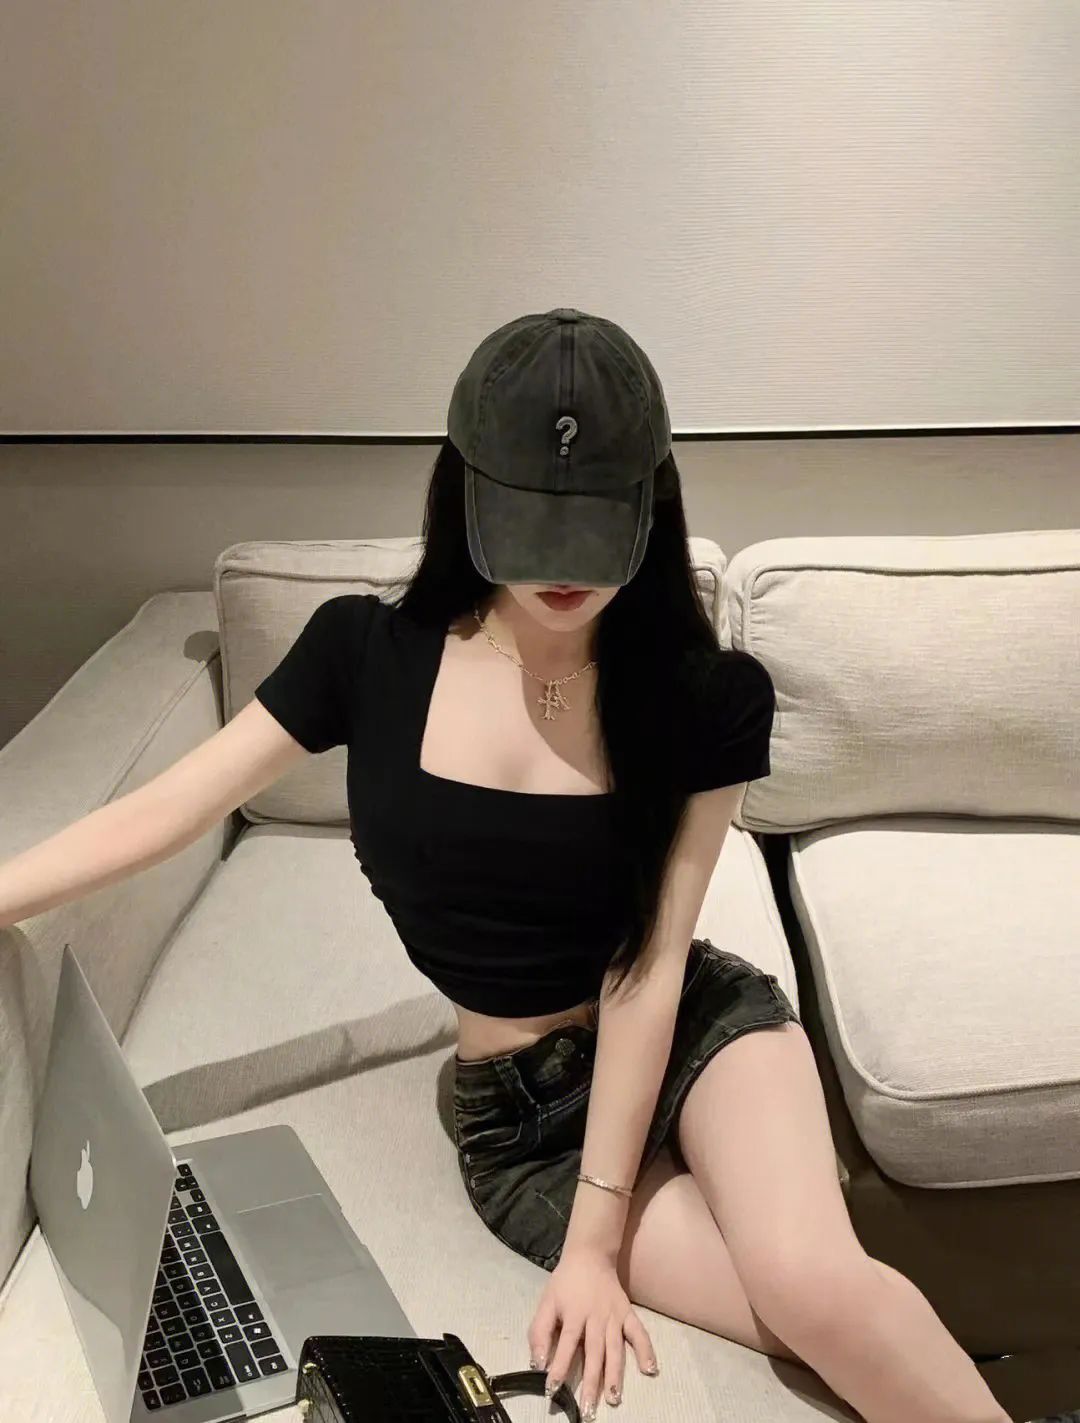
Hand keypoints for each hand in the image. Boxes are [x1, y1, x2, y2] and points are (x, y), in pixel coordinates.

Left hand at [527, 1244, 657, 1419]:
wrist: (590, 1255)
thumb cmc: (565, 1283)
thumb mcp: (546, 1302)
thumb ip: (539, 1332)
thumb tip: (537, 1363)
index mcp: (573, 1315)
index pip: (565, 1345)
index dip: (558, 1367)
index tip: (552, 1390)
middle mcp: (595, 1318)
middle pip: (593, 1354)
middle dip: (591, 1383)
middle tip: (588, 1410)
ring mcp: (614, 1316)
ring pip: (615, 1349)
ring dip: (615, 1374)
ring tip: (614, 1398)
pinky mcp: (627, 1313)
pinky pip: (639, 1333)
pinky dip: (646, 1350)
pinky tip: (650, 1369)